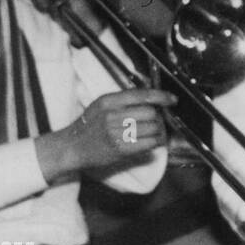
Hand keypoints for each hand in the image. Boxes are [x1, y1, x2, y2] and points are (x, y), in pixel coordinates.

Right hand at [35, 88, 174, 180]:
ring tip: (153, 133)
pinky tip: (151, 142)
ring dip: (158, 131)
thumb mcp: (101, 105)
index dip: (161, 96)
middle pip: (150, 112)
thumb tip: (152, 98)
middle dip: (157, 117)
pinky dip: (155, 142)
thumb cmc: (89, 125)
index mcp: (108, 101)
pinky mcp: (121, 149)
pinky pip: (150, 143)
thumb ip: (123, 100)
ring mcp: (116, 133)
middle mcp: (112, 115)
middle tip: (154, 122)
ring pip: (153, 128)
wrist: (71, 147)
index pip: (142, 95)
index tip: (173, 99)